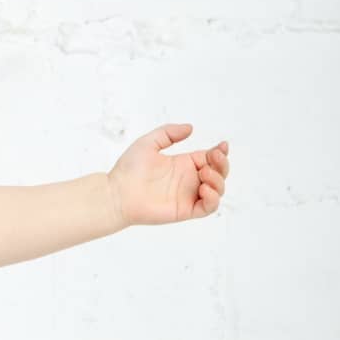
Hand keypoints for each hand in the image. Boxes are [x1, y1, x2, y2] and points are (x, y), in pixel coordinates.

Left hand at [106, 124, 228, 227]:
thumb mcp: (149, 142)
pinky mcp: (184, 210)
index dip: (220, 152)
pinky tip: (203, 188)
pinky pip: (208, 208)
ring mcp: (187, 196)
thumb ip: (169, 133)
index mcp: (183, 164)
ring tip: (203, 173)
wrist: (116, 193)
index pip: (211, 158)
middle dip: (223, 164)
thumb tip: (190, 128)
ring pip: (217, 190)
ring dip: (218, 180)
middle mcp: (187, 180)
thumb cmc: (128, 170)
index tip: (220, 146)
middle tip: (213, 157)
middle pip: (218, 173)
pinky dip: (213, 198)